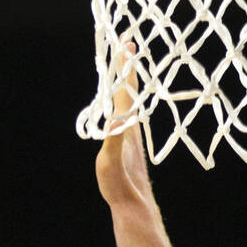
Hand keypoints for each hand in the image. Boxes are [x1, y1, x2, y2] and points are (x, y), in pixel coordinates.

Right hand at [95, 43, 153, 207]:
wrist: (134, 204)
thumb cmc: (121, 184)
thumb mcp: (111, 161)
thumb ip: (113, 140)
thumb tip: (114, 120)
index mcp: (126, 126)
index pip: (126, 89)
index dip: (126, 66)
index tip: (128, 42)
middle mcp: (131, 126)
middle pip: (129, 89)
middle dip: (127, 66)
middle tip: (128, 43)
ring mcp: (131, 135)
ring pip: (130, 101)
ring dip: (128, 81)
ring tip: (127, 66)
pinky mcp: (130, 144)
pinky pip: (127, 114)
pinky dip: (125, 100)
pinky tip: (125, 102)